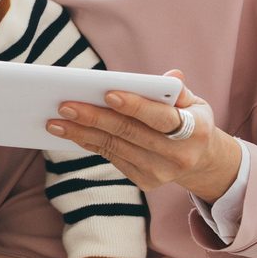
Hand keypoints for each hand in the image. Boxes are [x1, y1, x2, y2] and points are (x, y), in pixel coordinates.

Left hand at [46, 72, 242, 202]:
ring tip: (55, 121)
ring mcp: (160, 172)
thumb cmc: (192, 120)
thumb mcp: (195, 103)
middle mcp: (177, 156)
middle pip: (129, 133)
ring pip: (114, 148)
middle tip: (64, 105)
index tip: (107, 93)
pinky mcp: (145, 181)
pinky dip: (89, 144)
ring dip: (81, 134)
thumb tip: (171, 75)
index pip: (161, 118)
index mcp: (194, 131)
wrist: (201, 161)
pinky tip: (70, 132)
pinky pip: (112, 157)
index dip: (135, 106)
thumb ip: (179, 91)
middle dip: (94, 118)